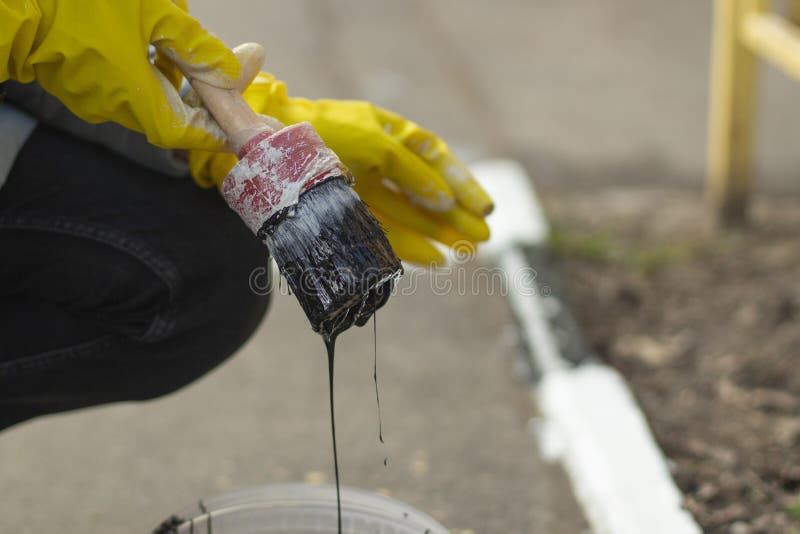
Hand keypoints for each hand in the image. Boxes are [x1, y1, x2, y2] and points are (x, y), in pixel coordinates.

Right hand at [1, 0, 239, 149]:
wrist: (7, 3)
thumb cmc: (79, 3)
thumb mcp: (151, 13)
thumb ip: (197, 45)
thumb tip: (238, 70)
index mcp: (136, 100)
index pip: (190, 133)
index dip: (220, 131)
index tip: (244, 125)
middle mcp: (114, 108)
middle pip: (173, 113)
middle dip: (202, 95)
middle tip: (227, 75)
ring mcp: (91, 97)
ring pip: (147, 93)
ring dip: (172, 74)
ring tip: (184, 43)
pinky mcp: (75, 81)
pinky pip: (123, 82)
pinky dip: (145, 66)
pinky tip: (150, 38)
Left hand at [189, 67, 493, 265]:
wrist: (266, 149)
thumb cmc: (321, 133)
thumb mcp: (373, 141)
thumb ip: (411, 169)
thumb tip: (443, 201)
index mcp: (387, 132)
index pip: (434, 157)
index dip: (462, 182)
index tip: (485, 208)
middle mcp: (378, 161)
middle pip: (427, 192)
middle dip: (457, 216)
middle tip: (485, 240)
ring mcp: (362, 189)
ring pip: (410, 216)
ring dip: (440, 235)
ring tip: (467, 254)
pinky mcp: (345, 215)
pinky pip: (385, 233)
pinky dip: (409, 248)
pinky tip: (434, 261)